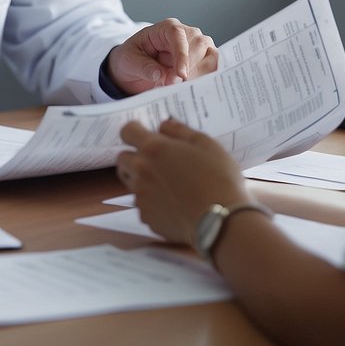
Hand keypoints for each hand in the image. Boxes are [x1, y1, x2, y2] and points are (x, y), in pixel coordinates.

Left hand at [107, 19, 216, 94]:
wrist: (132, 69)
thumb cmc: (131, 59)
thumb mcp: (129, 61)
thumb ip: (144, 67)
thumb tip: (161, 75)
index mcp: (167, 28)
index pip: (179, 35)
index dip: (182, 55)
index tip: (180, 75)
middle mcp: (186, 34)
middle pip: (200, 44)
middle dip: (191, 68)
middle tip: (177, 86)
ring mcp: (197, 48)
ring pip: (211, 56)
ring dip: (202, 74)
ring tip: (186, 89)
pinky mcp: (203, 62)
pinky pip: (213, 69)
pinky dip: (207, 80)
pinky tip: (197, 90)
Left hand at [115, 118, 248, 244]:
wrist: (221, 220)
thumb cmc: (218, 178)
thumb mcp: (206, 144)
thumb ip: (180, 131)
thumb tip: (163, 125)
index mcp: (154, 149)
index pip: (127, 131)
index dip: (135, 131)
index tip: (147, 134)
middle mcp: (141, 171)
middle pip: (122, 159)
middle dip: (135, 156)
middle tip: (157, 160)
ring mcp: (141, 196)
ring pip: (131, 182)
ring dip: (142, 179)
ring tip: (167, 184)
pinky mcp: (147, 217)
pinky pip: (143, 205)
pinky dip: (153, 202)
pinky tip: (173, 204)